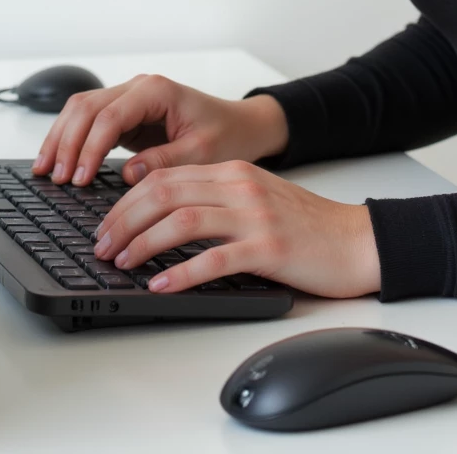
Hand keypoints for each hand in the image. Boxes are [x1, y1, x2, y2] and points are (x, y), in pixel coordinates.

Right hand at [31, 73, 288, 185]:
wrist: (241, 126)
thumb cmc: (227, 135)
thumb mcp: (202, 153)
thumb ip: (165, 162)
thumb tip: (128, 176)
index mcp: (157, 91)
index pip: (110, 116)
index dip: (90, 148)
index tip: (79, 178)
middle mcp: (138, 88)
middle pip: (86, 107)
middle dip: (66, 142)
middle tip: (55, 178)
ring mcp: (129, 98)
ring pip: (81, 109)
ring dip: (60, 138)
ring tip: (44, 171)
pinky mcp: (126, 114)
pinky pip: (89, 121)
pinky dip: (70, 139)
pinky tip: (57, 161)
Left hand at [92, 159, 381, 299]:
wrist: (355, 239)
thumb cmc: (306, 226)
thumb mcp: (256, 199)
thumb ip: (216, 200)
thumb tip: (163, 218)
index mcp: (233, 172)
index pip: (165, 177)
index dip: (126, 201)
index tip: (106, 225)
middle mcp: (240, 186)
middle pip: (165, 193)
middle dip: (124, 220)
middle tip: (101, 246)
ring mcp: (254, 215)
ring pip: (182, 220)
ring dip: (142, 243)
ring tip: (121, 263)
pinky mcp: (269, 247)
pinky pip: (215, 258)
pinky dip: (181, 272)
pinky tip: (160, 285)